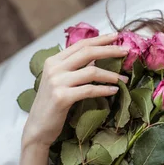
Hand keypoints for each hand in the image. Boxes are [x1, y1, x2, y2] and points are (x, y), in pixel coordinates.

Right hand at [22, 33, 128, 147]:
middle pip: (87, 53)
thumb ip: (73, 68)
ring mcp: (57, 82)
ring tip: (124, 79)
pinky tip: (114, 90)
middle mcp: (54, 68)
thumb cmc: (52, 105)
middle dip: (109, 50)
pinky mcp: (62, 97)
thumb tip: (97, 59)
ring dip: (111, 75)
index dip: (100, 39)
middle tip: (126, 51)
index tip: (116, 36)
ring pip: (91, 71)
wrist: (37, 128)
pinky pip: (89, 90)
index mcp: (53, 61)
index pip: (80, 45)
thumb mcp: (60, 81)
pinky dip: (104, 89)